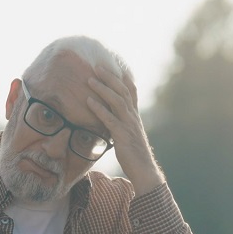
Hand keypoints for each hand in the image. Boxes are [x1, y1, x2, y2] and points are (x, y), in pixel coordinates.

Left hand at [86, 65, 164, 194]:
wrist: (143, 171)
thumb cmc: (133, 154)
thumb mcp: (127, 134)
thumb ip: (119, 123)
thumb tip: (108, 116)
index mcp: (134, 115)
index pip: (131, 90)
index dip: (123, 76)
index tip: (114, 63)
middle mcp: (133, 117)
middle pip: (122, 90)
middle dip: (110, 77)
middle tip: (97, 65)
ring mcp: (129, 125)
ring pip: (117, 101)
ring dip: (103, 88)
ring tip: (90, 79)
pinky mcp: (122, 136)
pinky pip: (109, 118)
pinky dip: (99, 108)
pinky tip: (88, 101)